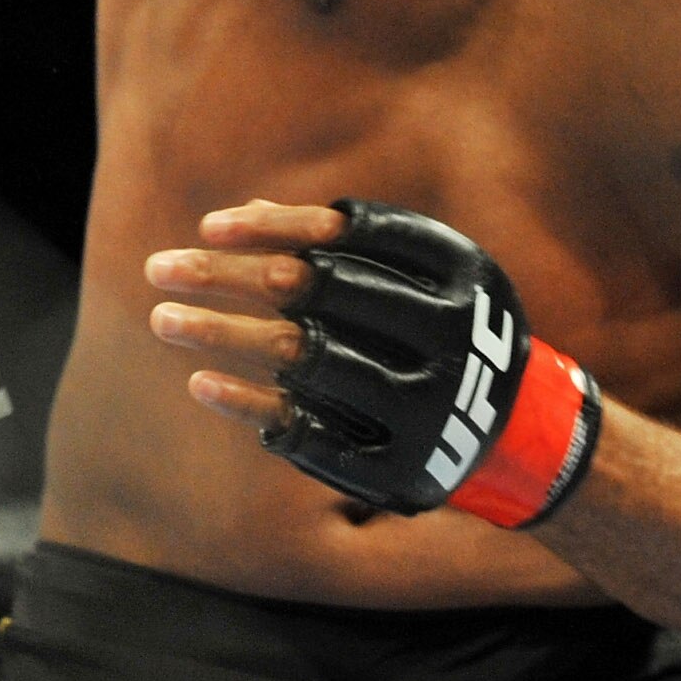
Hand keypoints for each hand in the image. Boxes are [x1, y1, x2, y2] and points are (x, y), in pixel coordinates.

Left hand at [151, 196, 603, 525]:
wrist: (522, 436)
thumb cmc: (446, 329)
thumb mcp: (427, 277)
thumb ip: (344, 246)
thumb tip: (239, 216)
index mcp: (460, 274)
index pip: (354, 233)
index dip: (277, 229)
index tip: (209, 228)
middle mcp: (448, 335)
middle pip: (319, 289)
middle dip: (230, 276)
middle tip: (157, 268)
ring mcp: (427, 404)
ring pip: (306, 358)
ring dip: (224, 334)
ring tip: (161, 318)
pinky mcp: (401, 465)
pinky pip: (312, 432)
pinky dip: (251, 405)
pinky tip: (199, 383)